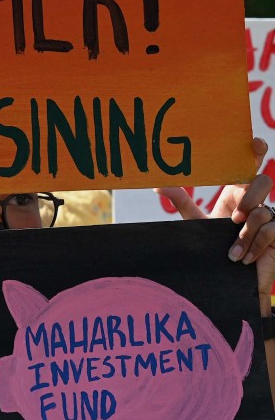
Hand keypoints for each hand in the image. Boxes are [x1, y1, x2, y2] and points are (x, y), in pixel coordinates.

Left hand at [157, 137, 274, 304]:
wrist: (226, 276)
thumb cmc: (212, 245)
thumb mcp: (195, 220)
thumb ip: (180, 201)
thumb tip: (157, 185)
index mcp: (236, 192)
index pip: (249, 165)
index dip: (255, 151)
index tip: (253, 143)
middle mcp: (255, 201)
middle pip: (263, 181)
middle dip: (250, 196)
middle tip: (235, 216)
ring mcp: (269, 217)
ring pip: (264, 210)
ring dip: (244, 233)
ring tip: (232, 250)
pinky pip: (270, 230)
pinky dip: (253, 245)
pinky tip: (243, 259)